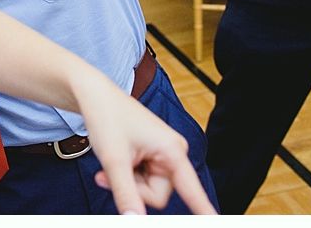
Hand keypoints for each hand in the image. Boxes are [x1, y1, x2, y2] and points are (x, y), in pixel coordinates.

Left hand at [81, 75, 216, 214]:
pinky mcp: (152, 156)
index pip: (193, 191)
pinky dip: (126, 175)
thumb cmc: (106, 117)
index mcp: (173, 151)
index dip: (205, 212)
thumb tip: (135, 219)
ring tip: (111, 162)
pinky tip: (116, 160)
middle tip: (110, 172)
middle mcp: (173, 153)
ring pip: (147, 190)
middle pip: (157, 195)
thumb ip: (126, 193)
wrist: (94, 95)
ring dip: (126, 181)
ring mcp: (163, 155)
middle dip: (132, 188)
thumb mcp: (114, 160)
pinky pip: (141, 180)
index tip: (216, 223)